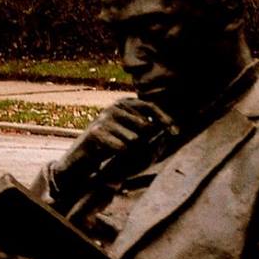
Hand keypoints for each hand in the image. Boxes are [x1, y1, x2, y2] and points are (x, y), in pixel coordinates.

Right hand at [48, 97, 171, 197]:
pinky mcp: (96, 132)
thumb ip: (149, 128)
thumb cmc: (111, 144)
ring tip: (118, 150)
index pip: (151, 106)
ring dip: (130, 150)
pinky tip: (110, 152)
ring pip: (134, 139)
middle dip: (144, 141)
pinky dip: (120, 154)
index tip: (176, 133)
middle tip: (131, 148)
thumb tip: (170, 128)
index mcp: (124, 102)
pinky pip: (122, 147)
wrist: (82, 156)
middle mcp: (115, 106)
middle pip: (145, 126)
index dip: (165, 119)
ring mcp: (104, 117)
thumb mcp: (131, 133)